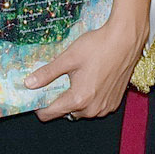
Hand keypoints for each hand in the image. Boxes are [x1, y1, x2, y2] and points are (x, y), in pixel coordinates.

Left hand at [27, 14, 146, 120]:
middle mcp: (92, 109)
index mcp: (78, 99)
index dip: (40, 106)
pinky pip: (95, 107)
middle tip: (61, 79)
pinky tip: (92, 80)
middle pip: (65, 112)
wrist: (126, 40)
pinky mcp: (114, 103)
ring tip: (78, 77)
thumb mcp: (69, 57)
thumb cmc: (98, 46)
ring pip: (81, 111)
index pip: (50, 114)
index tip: (37, 93)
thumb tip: (28, 84)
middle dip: (59, 99)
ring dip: (75, 100)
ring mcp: (105, 108)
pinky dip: (90, 98)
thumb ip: (47, 73)